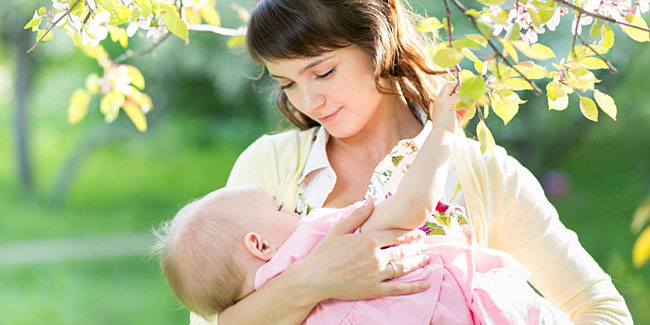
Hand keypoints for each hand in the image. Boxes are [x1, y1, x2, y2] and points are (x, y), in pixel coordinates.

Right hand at [293, 200, 431, 302]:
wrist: (314, 278)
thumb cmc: (324, 253)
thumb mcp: (339, 229)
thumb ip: (358, 214)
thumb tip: (371, 199)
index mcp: (368, 240)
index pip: (395, 235)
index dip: (409, 234)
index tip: (420, 233)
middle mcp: (376, 257)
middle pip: (402, 250)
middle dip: (416, 247)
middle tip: (425, 245)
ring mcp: (376, 274)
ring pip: (403, 267)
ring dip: (417, 262)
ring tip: (426, 259)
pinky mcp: (374, 289)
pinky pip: (398, 289)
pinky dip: (414, 287)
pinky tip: (425, 283)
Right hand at [430, 82, 465, 133]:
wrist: (441, 134)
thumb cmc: (446, 128)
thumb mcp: (454, 118)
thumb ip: (459, 112)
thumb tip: (465, 109)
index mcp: (439, 102)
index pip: (446, 90)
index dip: (454, 87)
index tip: (463, 89)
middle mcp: (439, 100)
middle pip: (448, 85)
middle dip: (458, 84)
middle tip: (467, 86)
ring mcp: (442, 101)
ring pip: (452, 86)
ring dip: (461, 87)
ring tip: (470, 89)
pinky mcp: (448, 104)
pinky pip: (458, 95)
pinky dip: (464, 94)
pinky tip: (470, 96)